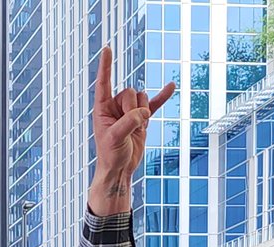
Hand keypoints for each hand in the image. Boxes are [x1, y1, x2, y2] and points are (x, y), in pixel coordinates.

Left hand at [88, 46, 175, 214]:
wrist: (120, 170)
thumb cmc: (110, 155)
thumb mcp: (116, 138)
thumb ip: (129, 122)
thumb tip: (144, 112)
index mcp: (102, 108)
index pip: (104, 82)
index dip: (106, 66)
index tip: (107, 49)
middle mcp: (115, 106)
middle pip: (130, 92)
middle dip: (133, 108)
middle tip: (128, 126)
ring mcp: (129, 112)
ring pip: (142, 99)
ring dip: (142, 113)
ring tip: (135, 130)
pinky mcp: (141, 119)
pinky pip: (153, 104)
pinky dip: (161, 97)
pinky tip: (171, 86)